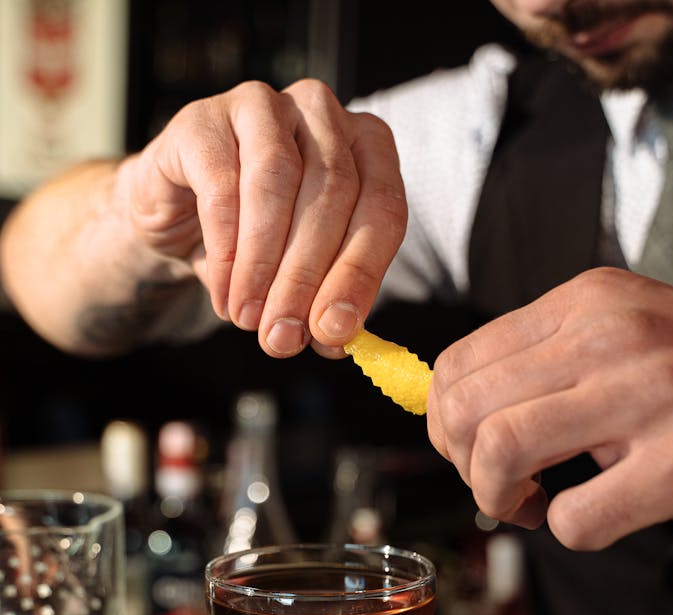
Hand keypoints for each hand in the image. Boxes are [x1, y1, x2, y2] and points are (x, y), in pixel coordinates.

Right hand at [124, 78, 406, 357]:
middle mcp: (322, 114)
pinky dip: (224, 250)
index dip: (360, 275)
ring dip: (263, 264)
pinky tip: (223, 291)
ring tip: (249, 318)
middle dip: (305, 279)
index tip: (334, 331)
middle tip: (283, 337)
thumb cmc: (256, 241)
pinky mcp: (204, 121)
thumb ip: (325, 304)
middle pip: (333, 195)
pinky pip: (221, 186)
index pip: (383, 208)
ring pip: (277, 184)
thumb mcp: (301, 277)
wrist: (177, 216)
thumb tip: (336, 338)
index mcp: (366, 147)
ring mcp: (262, 107)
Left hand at [427, 267, 672, 549]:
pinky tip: (593, 515)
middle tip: (496, 485)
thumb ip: (541, 360)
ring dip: (498, 497)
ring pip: (502, 451)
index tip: (468, 450)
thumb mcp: (620, 335)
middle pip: (468, 407)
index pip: (459, 361)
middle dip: (462, 464)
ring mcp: (651, 396)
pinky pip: (574, 518)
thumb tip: (450, 415)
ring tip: (531, 503)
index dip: (443, 423)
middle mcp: (615, 336)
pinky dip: (566, 530)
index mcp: (589, 301)